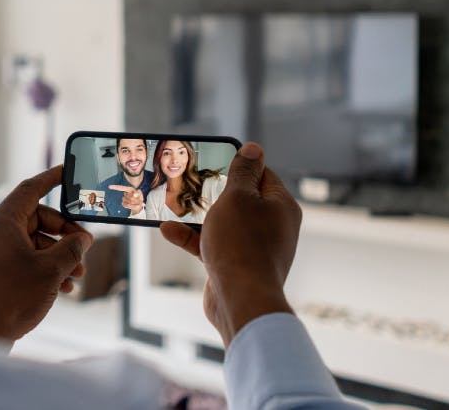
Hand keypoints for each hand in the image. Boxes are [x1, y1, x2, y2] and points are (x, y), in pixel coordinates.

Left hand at [0, 167, 93, 342]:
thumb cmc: (10, 297)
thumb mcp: (51, 269)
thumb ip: (72, 249)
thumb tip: (82, 240)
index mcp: (3, 221)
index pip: (31, 189)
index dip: (52, 178)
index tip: (67, 171)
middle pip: (38, 219)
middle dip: (65, 233)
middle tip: (85, 247)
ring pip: (35, 243)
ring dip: (59, 256)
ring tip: (78, 275)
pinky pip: (26, 260)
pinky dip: (46, 269)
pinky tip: (64, 288)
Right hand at [110, 185, 144, 213]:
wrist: (138, 205)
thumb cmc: (139, 197)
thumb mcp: (140, 194)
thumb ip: (138, 193)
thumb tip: (134, 194)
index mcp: (129, 189)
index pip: (121, 188)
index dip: (115, 187)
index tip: (109, 186)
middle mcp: (125, 193)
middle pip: (129, 197)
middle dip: (136, 199)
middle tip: (140, 200)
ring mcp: (124, 199)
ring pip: (129, 201)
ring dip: (135, 203)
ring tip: (138, 203)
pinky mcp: (124, 204)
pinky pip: (127, 205)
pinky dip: (133, 206)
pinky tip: (136, 206)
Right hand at [158, 143, 299, 346]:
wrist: (241, 300)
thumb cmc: (241, 245)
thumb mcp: (238, 197)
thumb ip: (242, 171)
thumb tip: (254, 148)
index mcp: (281, 206)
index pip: (261, 174)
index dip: (238, 165)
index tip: (213, 160)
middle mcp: (272, 226)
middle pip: (241, 199)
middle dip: (213, 192)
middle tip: (190, 182)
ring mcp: (254, 247)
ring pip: (224, 223)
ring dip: (198, 215)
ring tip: (173, 205)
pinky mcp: (236, 265)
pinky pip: (213, 244)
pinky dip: (192, 237)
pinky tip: (168, 230)